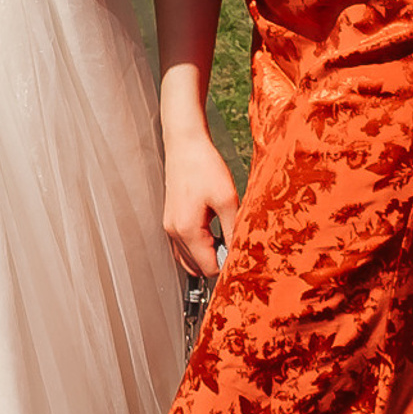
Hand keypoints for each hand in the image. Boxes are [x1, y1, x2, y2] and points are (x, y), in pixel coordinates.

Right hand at [162, 124, 239, 279]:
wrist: (185, 144)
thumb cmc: (204, 167)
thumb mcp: (228, 200)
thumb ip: (234, 233)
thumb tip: (241, 256)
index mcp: (187, 230)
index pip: (209, 269)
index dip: (228, 266)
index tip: (242, 255)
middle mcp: (174, 232)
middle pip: (198, 268)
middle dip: (218, 262)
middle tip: (236, 245)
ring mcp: (170, 226)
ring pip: (189, 260)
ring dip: (207, 256)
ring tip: (225, 238)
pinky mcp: (171, 220)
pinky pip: (183, 248)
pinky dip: (198, 248)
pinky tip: (213, 234)